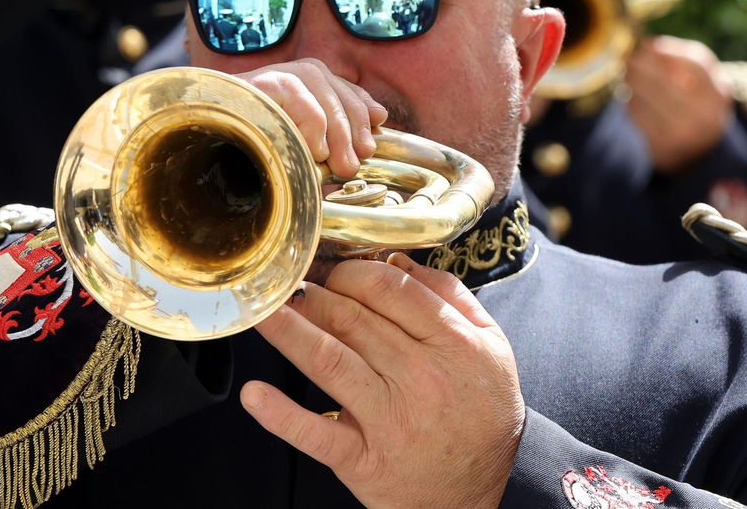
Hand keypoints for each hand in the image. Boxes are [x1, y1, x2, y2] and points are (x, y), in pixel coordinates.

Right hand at [237, 58, 388, 178]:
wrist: (197, 149)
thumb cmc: (245, 158)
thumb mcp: (297, 153)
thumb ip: (330, 143)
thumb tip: (374, 131)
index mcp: (299, 88)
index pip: (342, 88)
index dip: (362, 107)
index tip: (375, 131)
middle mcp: (288, 75)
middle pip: (335, 87)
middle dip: (353, 126)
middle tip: (356, 162)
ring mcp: (271, 75)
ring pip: (320, 88)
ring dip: (336, 130)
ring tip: (338, 164)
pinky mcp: (257, 80)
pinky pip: (298, 95)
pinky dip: (311, 125)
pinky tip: (312, 151)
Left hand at [241, 253, 524, 508]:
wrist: (472, 495)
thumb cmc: (479, 417)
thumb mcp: (491, 349)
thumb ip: (451, 297)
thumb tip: (397, 261)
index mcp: (454, 344)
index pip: (390, 288)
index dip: (351, 271)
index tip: (331, 269)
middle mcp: (422, 378)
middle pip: (353, 317)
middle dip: (314, 294)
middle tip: (292, 286)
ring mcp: (390, 420)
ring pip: (329, 360)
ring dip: (288, 330)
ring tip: (263, 310)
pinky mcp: (363, 460)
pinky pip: (317, 434)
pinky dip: (282, 415)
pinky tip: (255, 394)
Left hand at [624, 35, 733, 173]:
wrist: (701, 151)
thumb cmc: (697, 102)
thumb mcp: (701, 79)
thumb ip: (678, 56)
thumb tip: (646, 44)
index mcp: (719, 94)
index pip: (693, 65)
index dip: (665, 51)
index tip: (644, 43)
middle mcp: (706, 116)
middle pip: (664, 81)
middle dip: (640, 66)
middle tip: (625, 57)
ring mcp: (685, 134)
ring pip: (647, 99)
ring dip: (631, 83)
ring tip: (625, 73)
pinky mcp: (664, 147)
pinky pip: (639, 118)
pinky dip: (631, 103)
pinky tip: (629, 96)